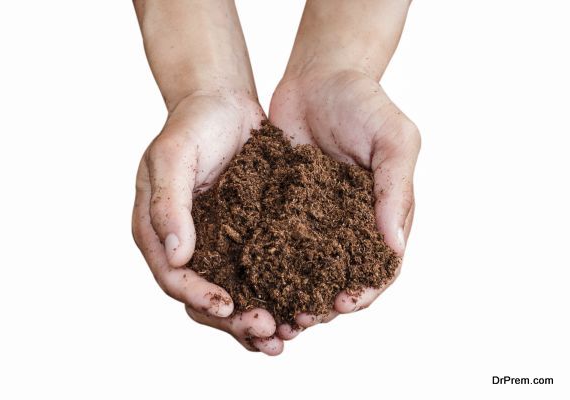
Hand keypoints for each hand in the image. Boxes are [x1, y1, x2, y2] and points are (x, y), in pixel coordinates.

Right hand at [132, 91, 283, 354]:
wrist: (223, 104)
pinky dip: (273, 294)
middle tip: (268, 331)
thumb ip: (168, 204)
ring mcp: (216, 244)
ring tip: (286, 336)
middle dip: (233, 319)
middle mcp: (186, 246)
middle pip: (203, 297)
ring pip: (232, 294)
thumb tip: (176, 256)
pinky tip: (297, 308)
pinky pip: (257, 274)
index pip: (174, 278)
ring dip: (255, 319)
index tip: (229, 307)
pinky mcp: (244, 237)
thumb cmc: (192, 124)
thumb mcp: (174, 157)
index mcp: (158, 232)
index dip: (200, 297)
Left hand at [269, 68, 419, 332]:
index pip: (378, 267)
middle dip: (322, 304)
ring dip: (291, 294)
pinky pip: (273, 243)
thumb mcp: (393, 139)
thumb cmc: (364, 103)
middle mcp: (348, 225)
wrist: (318, 76)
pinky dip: (265, 266)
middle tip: (299, 319)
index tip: (343, 304)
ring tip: (272, 313)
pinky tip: (249, 280)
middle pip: (338, 278)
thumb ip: (396, 190)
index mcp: (382, 216)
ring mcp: (313, 220)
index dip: (364, 291)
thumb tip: (393, 247)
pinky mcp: (281, 209)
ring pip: (303, 270)